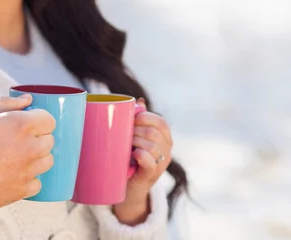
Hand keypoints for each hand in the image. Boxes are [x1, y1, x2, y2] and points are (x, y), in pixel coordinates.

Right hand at [0, 95, 55, 211]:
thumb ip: (4, 104)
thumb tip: (27, 99)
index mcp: (21, 125)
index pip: (49, 119)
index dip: (38, 120)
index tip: (27, 123)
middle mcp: (30, 148)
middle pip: (50, 140)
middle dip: (37, 137)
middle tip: (17, 140)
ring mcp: (29, 170)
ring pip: (47, 161)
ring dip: (36, 157)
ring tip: (15, 157)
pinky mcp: (23, 190)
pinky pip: (37, 182)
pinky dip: (29, 178)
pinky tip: (13, 174)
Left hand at [113, 98, 172, 224]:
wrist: (129, 188)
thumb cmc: (131, 158)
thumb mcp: (135, 137)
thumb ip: (138, 121)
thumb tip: (139, 101)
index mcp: (165, 137)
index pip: (160, 122)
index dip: (145, 117)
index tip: (130, 119)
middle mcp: (167, 150)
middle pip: (154, 133)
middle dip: (136, 130)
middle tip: (123, 135)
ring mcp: (161, 164)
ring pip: (152, 146)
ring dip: (135, 142)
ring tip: (125, 146)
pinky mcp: (151, 176)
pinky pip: (150, 163)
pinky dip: (141, 155)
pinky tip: (133, 154)